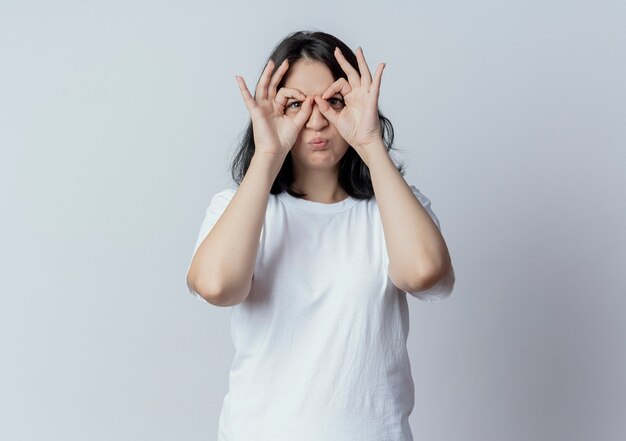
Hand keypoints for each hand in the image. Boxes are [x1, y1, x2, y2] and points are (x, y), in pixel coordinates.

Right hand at [236, 59, 314, 160]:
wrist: (274, 152)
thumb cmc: (283, 141)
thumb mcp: (297, 123)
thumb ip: (304, 111)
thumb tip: (311, 98)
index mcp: (277, 109)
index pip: (285, 93)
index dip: (296, 93)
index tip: (305, 97)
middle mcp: (268, 107)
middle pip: (272, 86)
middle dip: (279, 74)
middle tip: (286, 62)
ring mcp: (261, 108)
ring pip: (263, 87)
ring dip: (267, 75)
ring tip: (272, 63)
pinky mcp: (255, 112)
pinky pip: (247, 98)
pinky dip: (242, 88)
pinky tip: (239, 78)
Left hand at [314, 47, 385, 162]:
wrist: (362, 142)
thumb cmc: (352, 132)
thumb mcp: (335, 119)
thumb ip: (326, 108)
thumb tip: (317, 97)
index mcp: (350, 97)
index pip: (339, 84)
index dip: (330, 88)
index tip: (324, 96)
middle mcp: (359, 93)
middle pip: (352, 73)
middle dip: (344, 62)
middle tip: (336, 51)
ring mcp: (366, 95)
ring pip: (364, 75)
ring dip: (361, 62)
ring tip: (359, 50)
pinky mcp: (372, 100)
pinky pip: (376, 86)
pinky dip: (378, 76)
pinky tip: (381, 66)